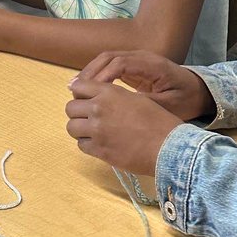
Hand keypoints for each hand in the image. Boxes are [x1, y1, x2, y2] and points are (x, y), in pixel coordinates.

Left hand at [65, 80, 182, 172]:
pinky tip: (99, 143)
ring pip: (71, 127)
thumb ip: (112, 96)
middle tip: (88, 118)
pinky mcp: (99, 150)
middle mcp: (99, 108)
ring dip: (80, 129)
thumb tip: (97, 98)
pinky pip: (81, 145)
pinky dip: (87, 144)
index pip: (78, 86)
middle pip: (70, 107)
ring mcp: (97, 130)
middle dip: (77, 112)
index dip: (79, 93)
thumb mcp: (135, 98)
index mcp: (109, 92)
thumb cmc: (157, 120)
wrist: (166, 145)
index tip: (84, 100)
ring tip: (92, 132)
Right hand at [79, 50, 214, 119]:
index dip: (102, 77)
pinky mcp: (134, 67)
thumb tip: (119, 110)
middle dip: (90, 72)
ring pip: (107, 59)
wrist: (199, 91)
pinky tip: (87, 89)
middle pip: (109, 57)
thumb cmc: (186, 100)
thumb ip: (146, 106)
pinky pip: (111, 66)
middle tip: (75, 91)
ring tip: (76, 90)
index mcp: (152, 65)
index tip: (90, 93)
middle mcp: (142, 57)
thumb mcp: (170, 107)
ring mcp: (137, 60)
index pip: (120, 64)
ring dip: (91, 72)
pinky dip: (98, 75)